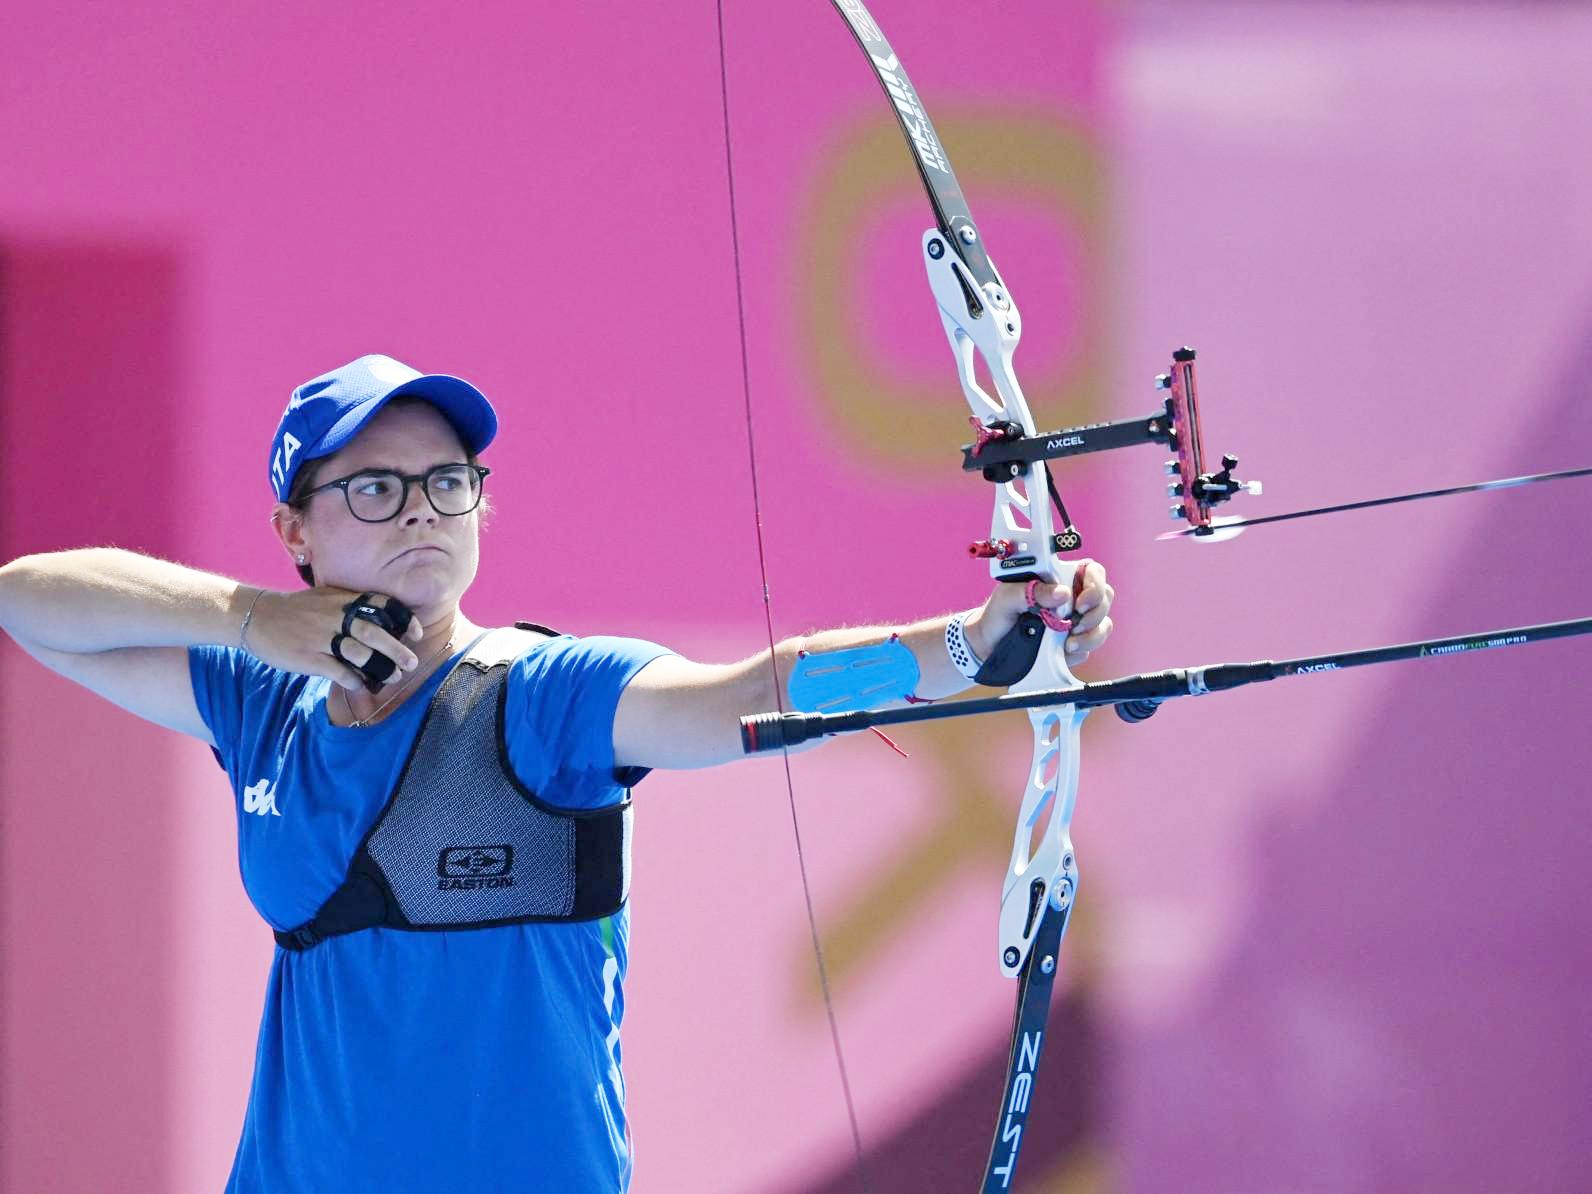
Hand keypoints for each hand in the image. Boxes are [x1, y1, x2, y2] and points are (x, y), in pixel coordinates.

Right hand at [241, 586, 424, 690]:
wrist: (257, 617)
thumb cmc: (299, 609)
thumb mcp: (327, 598)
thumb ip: (354, 606)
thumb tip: (386, 622)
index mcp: (343, 600)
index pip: (381, 605)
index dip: (402, 619)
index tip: (416, 633)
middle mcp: (334, 616)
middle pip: (374, 632)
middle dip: (397, 649)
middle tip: (412, 663)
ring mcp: (321, 637)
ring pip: (359, 654)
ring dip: (380, 668)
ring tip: (393, 677)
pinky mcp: (308, 657)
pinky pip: (338, 671)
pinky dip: (354, 681)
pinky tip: (363, 686)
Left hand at [972, 559, 1114, 666]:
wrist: (989, 645)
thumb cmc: (998, 613)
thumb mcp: (1008, 597)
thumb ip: (1033, 590)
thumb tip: (1062, 593)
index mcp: (1059, 578)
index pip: (1092, 572)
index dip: (1095, 584)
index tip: (1081, 602)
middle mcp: (1072, 598)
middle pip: (1104, 598)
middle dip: (1095, 614)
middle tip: (1075, 625)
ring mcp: (1075, 621)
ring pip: (1102, 625)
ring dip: (1091, 636)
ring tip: (1068, 643)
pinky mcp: (1073, 643)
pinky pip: (1089, 647)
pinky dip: (1080, 650)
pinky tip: (1062, 651)